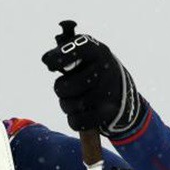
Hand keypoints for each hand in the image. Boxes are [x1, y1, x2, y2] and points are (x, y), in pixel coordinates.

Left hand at [41, 21, 145, 137]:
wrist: (123, 94)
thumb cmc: (93, 71)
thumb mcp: (84, 56)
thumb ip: (64, 52)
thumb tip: (46, 59)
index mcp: (97, 51)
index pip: (79, 48)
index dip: (60, 57)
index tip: (50, 65)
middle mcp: (105, 68)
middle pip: (67, 85)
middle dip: (60, 89)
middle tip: (64, 87)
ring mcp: (108, 91)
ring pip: (71, 105)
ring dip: (66, 105)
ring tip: (74, 100)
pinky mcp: (109, 112)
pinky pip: (77, 121)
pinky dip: (74, 120)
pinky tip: (79, 113)